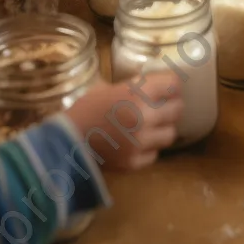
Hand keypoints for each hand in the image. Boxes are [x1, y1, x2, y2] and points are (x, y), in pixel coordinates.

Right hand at [64, 73, 182, 170]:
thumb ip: (129, 87)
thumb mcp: (105, 89)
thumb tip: (146, 81)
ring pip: (170, 134)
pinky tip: (138, 144)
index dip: (172, 85)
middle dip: (171, 107)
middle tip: (163, 108)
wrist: (65, 141)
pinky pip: (154, 154)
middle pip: (178, 109)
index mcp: (137, 92)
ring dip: (163, 129)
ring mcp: (142, 142)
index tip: (169, 87)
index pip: (173, 84)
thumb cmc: (83, 109)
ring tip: (152, 128)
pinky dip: (148, 149)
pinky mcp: (135, 162)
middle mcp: (145, 116)